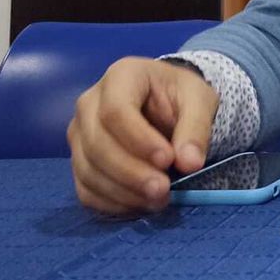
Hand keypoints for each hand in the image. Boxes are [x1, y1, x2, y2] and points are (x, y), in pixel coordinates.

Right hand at [66, 57, 217, 213]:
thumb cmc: (180, 96)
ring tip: (159, 200)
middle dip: (131, 173)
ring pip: (88, 170)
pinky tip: (140, 204)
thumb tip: (190, 163)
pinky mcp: (79, 161)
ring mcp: (79, 133)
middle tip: (164, 190)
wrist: (164, 104)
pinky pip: (86, 189)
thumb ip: (197, 127)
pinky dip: (112, 202)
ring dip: (123, 192)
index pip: (115, 110)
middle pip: (97, 143)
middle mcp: (89, 103)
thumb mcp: (199, 100)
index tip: (168, 160)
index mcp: (121, 76)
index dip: (139, 140)